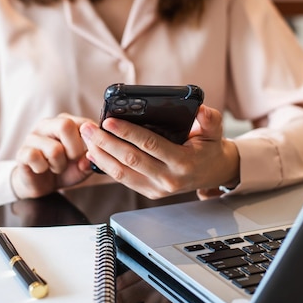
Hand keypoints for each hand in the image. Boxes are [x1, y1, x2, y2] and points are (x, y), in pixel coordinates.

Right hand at [11, 113, 94, 198]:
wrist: (40, 184)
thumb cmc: (63, 170)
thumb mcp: (81, 166)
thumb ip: (89, 160)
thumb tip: (92, 156)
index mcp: (65, 122)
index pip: (84, 123)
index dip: (90, 141)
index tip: (89, 154)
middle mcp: (47, 125)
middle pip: (66, 125)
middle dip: (74, 150)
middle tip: (71, 160)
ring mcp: (32, 137)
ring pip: (54, 148)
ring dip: (59, 165)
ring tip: (56, 167)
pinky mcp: (22, 151)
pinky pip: (35, 157)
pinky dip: (42, 168)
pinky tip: (41, 169)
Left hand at [79, 105, 239, 198]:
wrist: (212, 172)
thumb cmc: (209, 147)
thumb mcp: (215, 130)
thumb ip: (210, 119)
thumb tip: (200, 109)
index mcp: (183, 162)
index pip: (150, 145)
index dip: (127, 133)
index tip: (109, 121)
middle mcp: (168, 178)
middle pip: (130, 159)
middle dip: (105, 142)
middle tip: (89, 128)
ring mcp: (157, 189)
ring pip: (121, 173)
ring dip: (100, 155)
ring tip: (87, 138)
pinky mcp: (149, 192)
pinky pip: (123, 180)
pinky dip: (105, 166)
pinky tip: (94, 152)